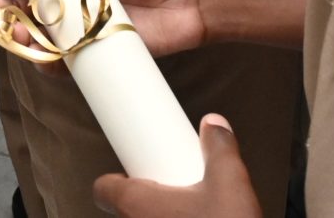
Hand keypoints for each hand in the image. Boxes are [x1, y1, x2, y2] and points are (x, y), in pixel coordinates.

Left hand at [91, 117, 259, 217]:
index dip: (114, 178)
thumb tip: (215, 125)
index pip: (104, 189)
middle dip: (146, 200)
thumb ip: (220, 148)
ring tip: (189, 212)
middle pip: (125, 209)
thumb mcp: (230, 181)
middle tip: (170, 191)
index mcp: (137, 204)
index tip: (131, 171)